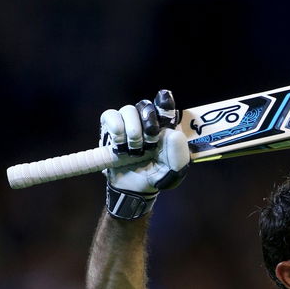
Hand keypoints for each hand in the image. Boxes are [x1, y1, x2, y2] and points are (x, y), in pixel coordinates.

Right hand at [100, 90, 189, 219]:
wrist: (135, 188)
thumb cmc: (158, 176)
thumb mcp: (175, 171)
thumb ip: (179, 155)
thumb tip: (172, 134)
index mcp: (166, 127)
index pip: (166, 106)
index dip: (164, 102)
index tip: (164, 100)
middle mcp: (147, 121)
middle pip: (146, 105)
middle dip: (148, 122)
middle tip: (150, 142)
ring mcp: (128, 122)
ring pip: (128, 110)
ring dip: (132, 132)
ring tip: (135, 151)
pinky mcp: (111, 127)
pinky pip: (110, 115)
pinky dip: (116, 129)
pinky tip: (120, 145)